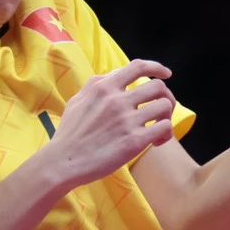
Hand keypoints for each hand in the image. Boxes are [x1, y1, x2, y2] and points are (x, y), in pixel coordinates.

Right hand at [43, 58, 178, 188]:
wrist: (63, 162)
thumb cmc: (68, 134)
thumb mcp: (77, 101)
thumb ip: (95, 85)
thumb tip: (113, 75)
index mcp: (103, 88)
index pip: (138, 67)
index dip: (157, 67)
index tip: (166, 74)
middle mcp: (117, 100)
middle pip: (158, 87)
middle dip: (166, 96)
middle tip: (162, 110)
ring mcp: (126, 120)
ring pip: (164, 106)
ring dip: (166, 116)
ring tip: (158, 128)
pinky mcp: (134, 141)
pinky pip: (164, 128)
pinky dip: (165, 134)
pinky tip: (156, 142)